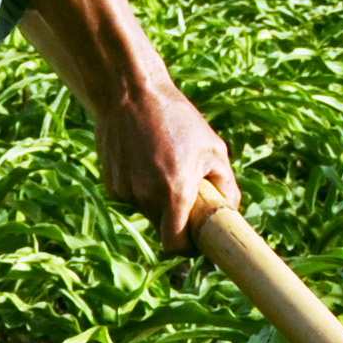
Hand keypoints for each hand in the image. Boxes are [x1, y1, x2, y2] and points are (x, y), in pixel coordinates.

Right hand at [12, 0, 238, 254]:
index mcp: (174, 192)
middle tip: (187, 192)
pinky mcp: (111, 184)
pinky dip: (140, 188)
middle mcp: (146, 197)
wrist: (129, 93)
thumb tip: (231, 211)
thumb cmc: (177, 119)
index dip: (187, 249)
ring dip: (158, 200)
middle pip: (163, 228)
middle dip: (177, 218)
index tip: (196, 243)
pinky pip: (132, 198)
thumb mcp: (212, 147)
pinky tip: (144, 160)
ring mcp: (125, 191)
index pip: (175, 245)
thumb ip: (225, 185)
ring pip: (147, 212)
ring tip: (163, 164)